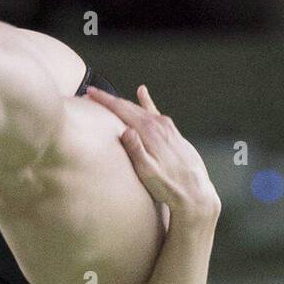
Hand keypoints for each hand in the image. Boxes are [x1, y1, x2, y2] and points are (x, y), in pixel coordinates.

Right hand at [85, 84, 220, 219]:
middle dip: (110, 99)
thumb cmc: (168, 185)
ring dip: (123, 103)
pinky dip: (146, 101)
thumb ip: (136, 151)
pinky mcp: (172, 132)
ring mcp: (167, 127)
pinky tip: (143, 92)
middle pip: (130, 106)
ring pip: (141, 109)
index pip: (122, 109)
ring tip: (108, 99)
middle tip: (92, 94)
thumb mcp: (148, 172)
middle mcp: (159, 124)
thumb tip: (125, 131)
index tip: (89, 93)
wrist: (194, 191)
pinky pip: (154, 112)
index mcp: (149, 131)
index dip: (104, 100)